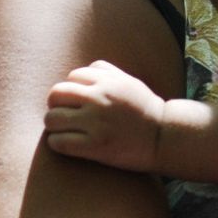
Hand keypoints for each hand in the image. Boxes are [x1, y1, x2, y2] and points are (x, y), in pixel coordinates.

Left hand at [43, 59, 167, 170]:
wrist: (165, 138)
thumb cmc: (146, 111)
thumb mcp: (131, 83)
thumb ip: (107, 73)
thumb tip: (82, 71)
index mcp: (109, 82)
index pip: (72, 77)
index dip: (72, 89)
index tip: (78, 102)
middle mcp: (100, 99)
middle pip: (56, 94)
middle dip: (56, 105)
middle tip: (65, 115)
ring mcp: (97, 122)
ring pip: (52, 118)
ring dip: (55, 125)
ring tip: (65, 130)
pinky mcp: (95, 145)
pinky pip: (58, 142)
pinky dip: (57, 143)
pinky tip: (69, 144)